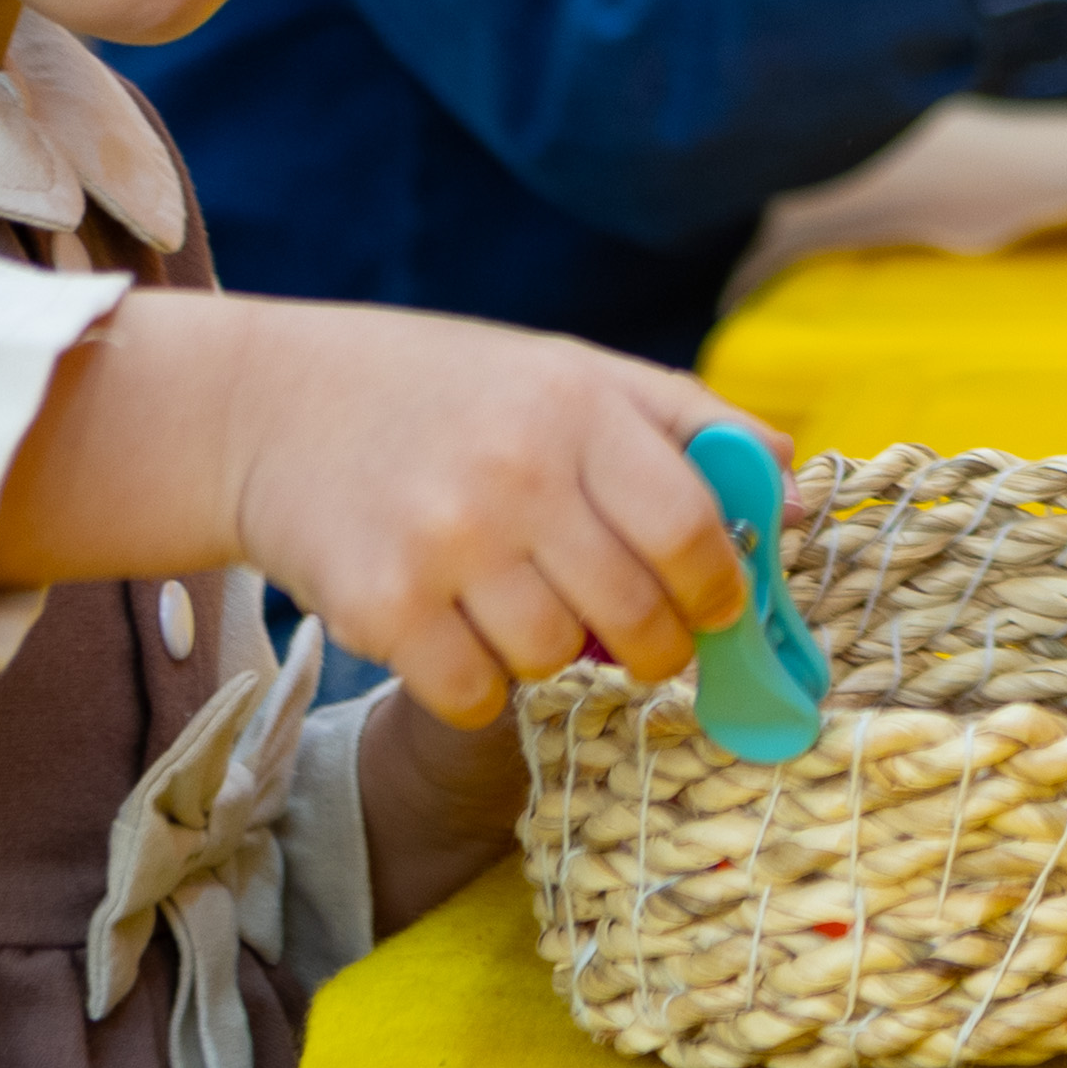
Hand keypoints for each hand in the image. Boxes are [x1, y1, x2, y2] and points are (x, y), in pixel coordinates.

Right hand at [213, 307, 758, 728]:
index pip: (690, 526)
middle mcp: (513, 473)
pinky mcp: (379, 606)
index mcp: (574, 406)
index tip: (715, 604)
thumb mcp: (572, 373)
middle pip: (635, 612)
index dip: (719, 585)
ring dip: (555, 655)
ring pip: (555, 660)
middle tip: (639, 639)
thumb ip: (689, 427)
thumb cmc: (450, 395)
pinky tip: (459, 633)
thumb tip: (796, 494)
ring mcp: (442, 543)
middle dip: (655, 645)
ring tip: (524, 607)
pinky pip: (475, 694)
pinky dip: (481, 686)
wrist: (269, 407)